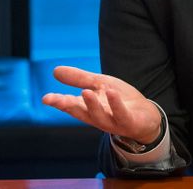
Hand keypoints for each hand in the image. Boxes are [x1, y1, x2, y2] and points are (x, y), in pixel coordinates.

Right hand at [42, 66, 161, 143]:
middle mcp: (98, 117)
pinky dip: (116, 105)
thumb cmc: (119, 100)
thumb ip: (80, 79)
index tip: (46, 98)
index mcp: (89, 108)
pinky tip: (111, 92)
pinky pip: (122, 114)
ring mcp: (113, 121)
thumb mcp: (100, 84)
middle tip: (57, 99)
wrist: (146, 116)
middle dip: (69, 106)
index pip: (71, 105)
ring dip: (92, 105)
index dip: (58, 102)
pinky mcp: (129, 122)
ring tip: (86, 92)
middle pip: (81, 112)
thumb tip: (55, 70)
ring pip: (100, 116)